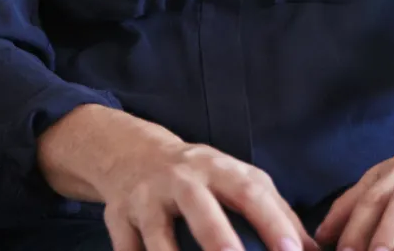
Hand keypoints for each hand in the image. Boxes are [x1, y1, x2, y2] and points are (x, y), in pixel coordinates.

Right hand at [99, 137, 314, 250]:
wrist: (132, 154)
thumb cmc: (200, 175)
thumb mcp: (237, 179)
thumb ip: (275, 212)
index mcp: (217, 168)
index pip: (250, 192)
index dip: (272, 221)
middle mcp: (181, 181)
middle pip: (200, 209)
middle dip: (219, 240)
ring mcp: (146, 201)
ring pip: (158, 238)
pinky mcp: (118, 221)